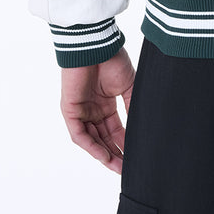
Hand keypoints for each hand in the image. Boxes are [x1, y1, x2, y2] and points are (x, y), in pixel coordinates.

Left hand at [60, 47, 135, 172]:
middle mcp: (93, 110)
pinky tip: (103, 156)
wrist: (96, 45)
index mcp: (106, 103)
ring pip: (92, 140)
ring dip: (104, 154)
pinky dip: (92, 146)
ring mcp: (81, 111)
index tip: (136, 156)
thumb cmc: (112, 59)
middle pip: (104, 138)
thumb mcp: (129, 85)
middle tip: (127, 168)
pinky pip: (80, 135)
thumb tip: (143, 127)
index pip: (115, 129)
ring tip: (118, 167)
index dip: (125, 143)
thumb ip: (133, 106)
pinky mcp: (70, 111)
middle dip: (116, 154)